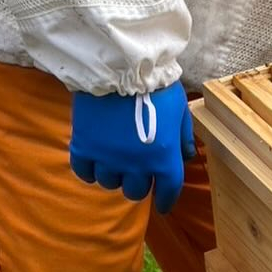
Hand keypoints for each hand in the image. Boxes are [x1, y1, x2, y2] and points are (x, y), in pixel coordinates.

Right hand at [69, 80, 195, 214]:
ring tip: (116, 163)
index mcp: (164, 157)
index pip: (168, 190)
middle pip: (136, 191)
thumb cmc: (157, 86)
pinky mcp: (84, 147)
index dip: (167, 200)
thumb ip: (184, 136)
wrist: (120, 67)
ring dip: (115, 176)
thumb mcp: (181, 109)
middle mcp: (137, 164)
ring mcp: (108, 158)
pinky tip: (95, 163)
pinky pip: (84, 172)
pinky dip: (90, 171)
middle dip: (139, 185)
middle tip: (138, 174)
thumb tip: (186, 156)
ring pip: (110, 183)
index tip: (164, 205)